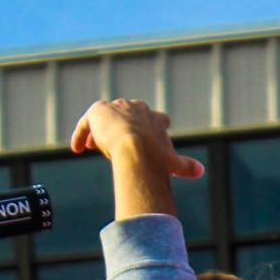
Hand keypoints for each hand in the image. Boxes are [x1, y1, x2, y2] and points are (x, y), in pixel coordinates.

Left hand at [70, 98, 203, 180]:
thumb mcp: (172, 162)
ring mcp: (116, 107)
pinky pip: (86, 121)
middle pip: (128, 113)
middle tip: (114, 141)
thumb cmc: (156, 157)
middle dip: (123, 126)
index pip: (155, 118)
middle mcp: (136, 107)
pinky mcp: (98, 111)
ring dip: (100, 130)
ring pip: (107, 117)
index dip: (150, 128)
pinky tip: (76, 148)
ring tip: (92, 145)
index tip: (148, 138)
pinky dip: (80, 134)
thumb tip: (202, 172)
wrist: (136, 148)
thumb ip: (186, 166)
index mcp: (154, 118)